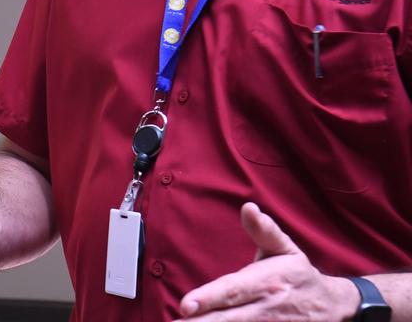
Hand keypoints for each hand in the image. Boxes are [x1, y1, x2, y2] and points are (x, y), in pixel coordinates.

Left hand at [176, 202, 357, 320]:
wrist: (332, 306)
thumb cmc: (298, 274)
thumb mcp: (285, 248)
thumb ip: (264, 230)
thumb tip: (248, 207)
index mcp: (266, 282)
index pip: (232, 291)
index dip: (209, 298)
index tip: (186, 304)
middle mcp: (266, 307)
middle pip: (228, 318)